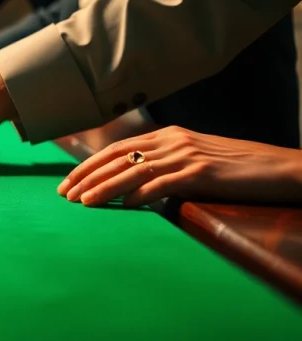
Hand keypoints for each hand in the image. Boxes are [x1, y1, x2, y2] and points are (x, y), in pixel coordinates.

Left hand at [57, 126, 301, 206]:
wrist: (276, 166)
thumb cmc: (233, 167)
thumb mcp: (192, 159)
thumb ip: (163, 166)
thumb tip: (131, 186)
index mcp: (166, 136)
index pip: (117, 149)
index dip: (89, 166)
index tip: (68, 183)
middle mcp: (171, 141)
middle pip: (117, 158)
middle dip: (87, 176)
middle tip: (64, 195)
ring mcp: (186, 155)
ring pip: (134, 170)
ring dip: (105, 187)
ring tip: (84, 202)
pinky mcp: (202, 172)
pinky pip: (164, 182)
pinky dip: (142, 193)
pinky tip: (125, 205)